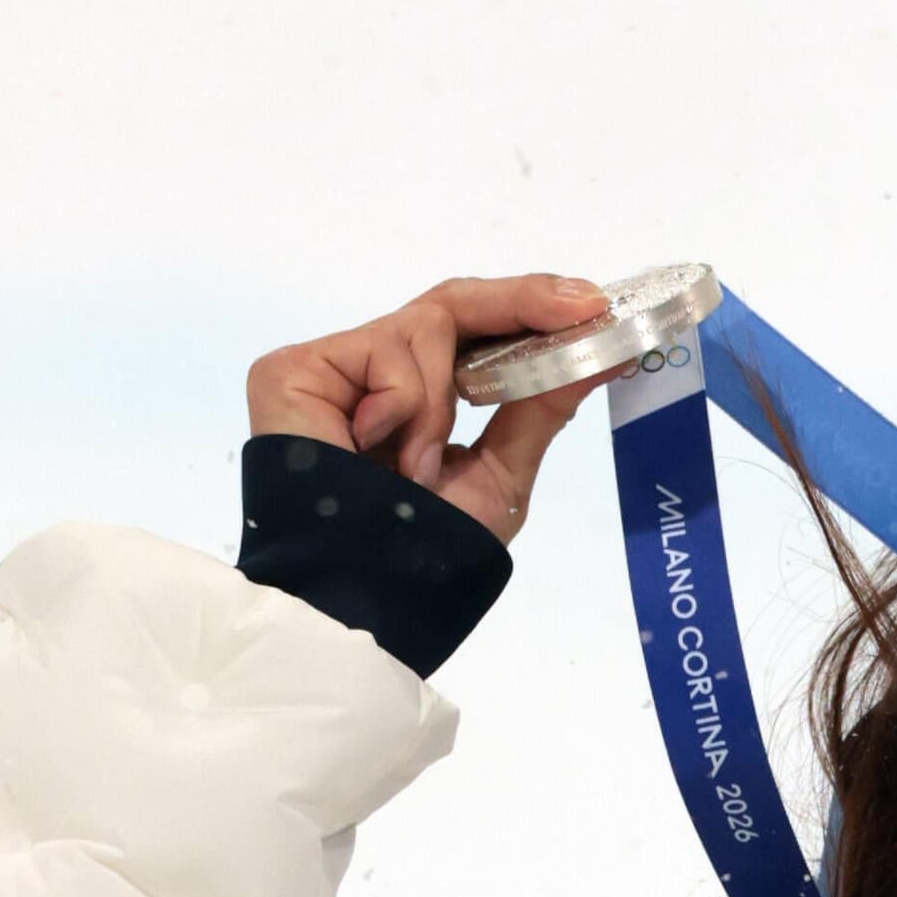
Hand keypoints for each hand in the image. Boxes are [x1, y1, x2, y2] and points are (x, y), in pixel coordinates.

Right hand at [246, 274, 618, 546]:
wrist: (361, 593)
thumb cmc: (426, 553)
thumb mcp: (498, 476)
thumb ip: (539, 410)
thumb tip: (601, 357)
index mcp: (419, 399)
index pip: (472, 332)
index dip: (528, 309)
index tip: (593, 305)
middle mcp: (374, 374)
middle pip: (451, 307)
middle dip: (520, 302)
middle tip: (578, 305)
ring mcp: (335, 368)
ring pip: (425, 326)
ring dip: (443, 403)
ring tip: (418, 468)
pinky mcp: (295, 369)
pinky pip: (382, 353)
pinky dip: (403, 403)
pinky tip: (377, 449)